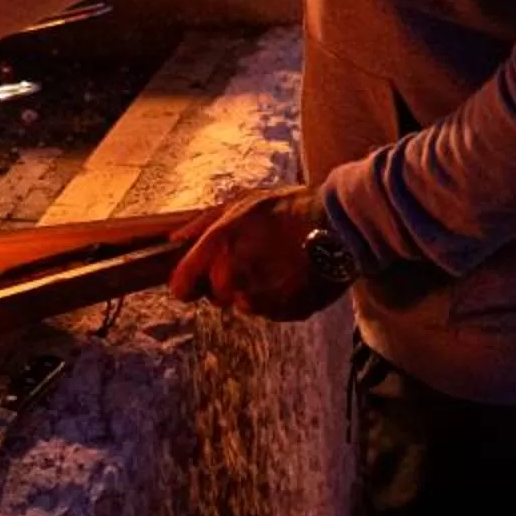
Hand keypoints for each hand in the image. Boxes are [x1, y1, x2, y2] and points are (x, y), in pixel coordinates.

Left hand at [166, 186, 344, 320]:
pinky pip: (271, 311)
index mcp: (220, 248)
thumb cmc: (290, 208)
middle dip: (226, 282)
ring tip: (277, 263)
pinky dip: (277, 297)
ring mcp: (262, 300)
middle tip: (251, 259)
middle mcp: (235, 278)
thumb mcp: (243, 203)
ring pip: (244, 305)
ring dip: (253, 290)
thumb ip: (203, 223)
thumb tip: (174, 241)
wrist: (341, 225)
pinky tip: (292, 275)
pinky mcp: (286, 313)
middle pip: (215, 297)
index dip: (186, 284)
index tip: (193, 280)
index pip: (181, 287)